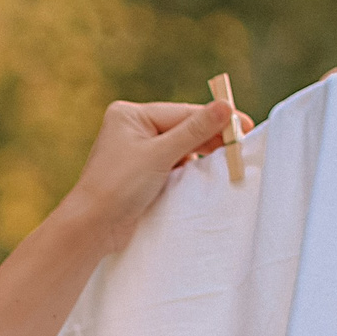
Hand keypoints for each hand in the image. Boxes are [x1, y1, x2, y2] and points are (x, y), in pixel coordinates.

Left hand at [58, 99, 246, 243]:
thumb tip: (225, 107)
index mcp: (130, 115)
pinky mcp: (142, 175)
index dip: (214, 118)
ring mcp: (137, 153)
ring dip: (201, 154)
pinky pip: (174, 165)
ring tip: (228, 159)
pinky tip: (206, 172)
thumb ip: (194, 131)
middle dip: (210, 137)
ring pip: (180, 148)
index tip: (244, 124)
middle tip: (241, 143)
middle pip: (182, 128)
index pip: (182, 112)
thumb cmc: (118, 186)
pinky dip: (190, 169)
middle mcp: (132, 130)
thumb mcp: (160, 155)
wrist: (92, 228)